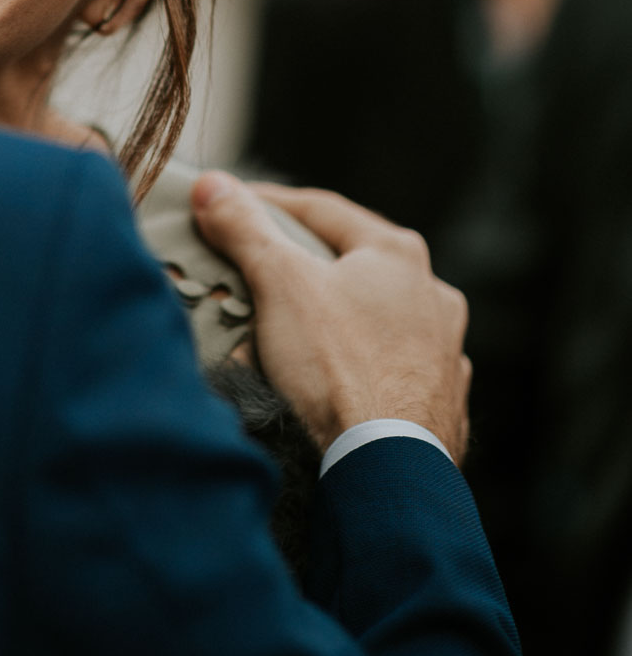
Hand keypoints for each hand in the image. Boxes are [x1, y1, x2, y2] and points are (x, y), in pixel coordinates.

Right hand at [192, 176, 470, 460]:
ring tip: (296, 330)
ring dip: (339, 317)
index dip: (268, 203)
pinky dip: (361, 366)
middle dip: (304, 264)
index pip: (321, 210)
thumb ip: (245, 229)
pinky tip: (337, 379)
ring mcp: (444, 351)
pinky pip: (392, 369)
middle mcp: (433, 294)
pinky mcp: (442, 403)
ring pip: (377, 318)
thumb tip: (212, 185)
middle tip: (259, 266)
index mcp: (398, 254)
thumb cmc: (338, 366)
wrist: (387, 469)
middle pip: (353, 263)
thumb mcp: (280, 283)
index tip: (229, 204)